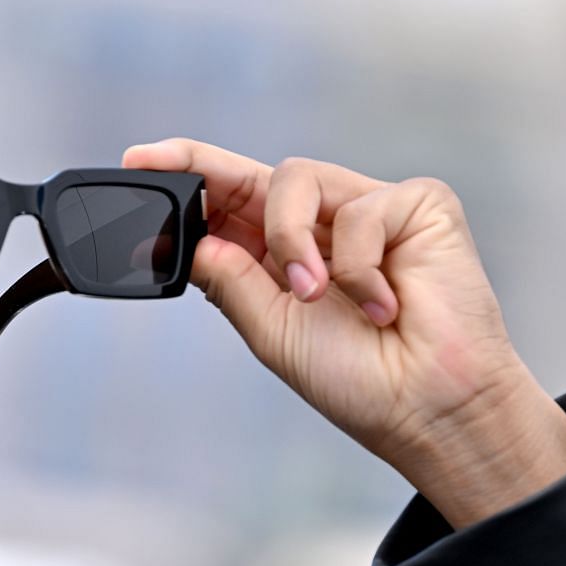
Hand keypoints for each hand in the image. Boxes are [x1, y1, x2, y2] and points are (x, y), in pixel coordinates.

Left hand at [123, 139, 565, 527]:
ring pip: (298, 178)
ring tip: (316, 295)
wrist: (428, 406)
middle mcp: (323, 225)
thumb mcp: (273, 332)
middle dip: (215, 183)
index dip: (186, 172)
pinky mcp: (420, 205)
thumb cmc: (359, 380)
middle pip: (255, 176)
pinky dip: (360, 264)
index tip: (137, 159)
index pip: (229, 201)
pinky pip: (362, 208)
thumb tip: (191, 238)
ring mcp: (371, 209)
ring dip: (292, 242)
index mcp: (283, 255)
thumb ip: (231, 281)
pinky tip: (385, 305)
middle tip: (190, 206)